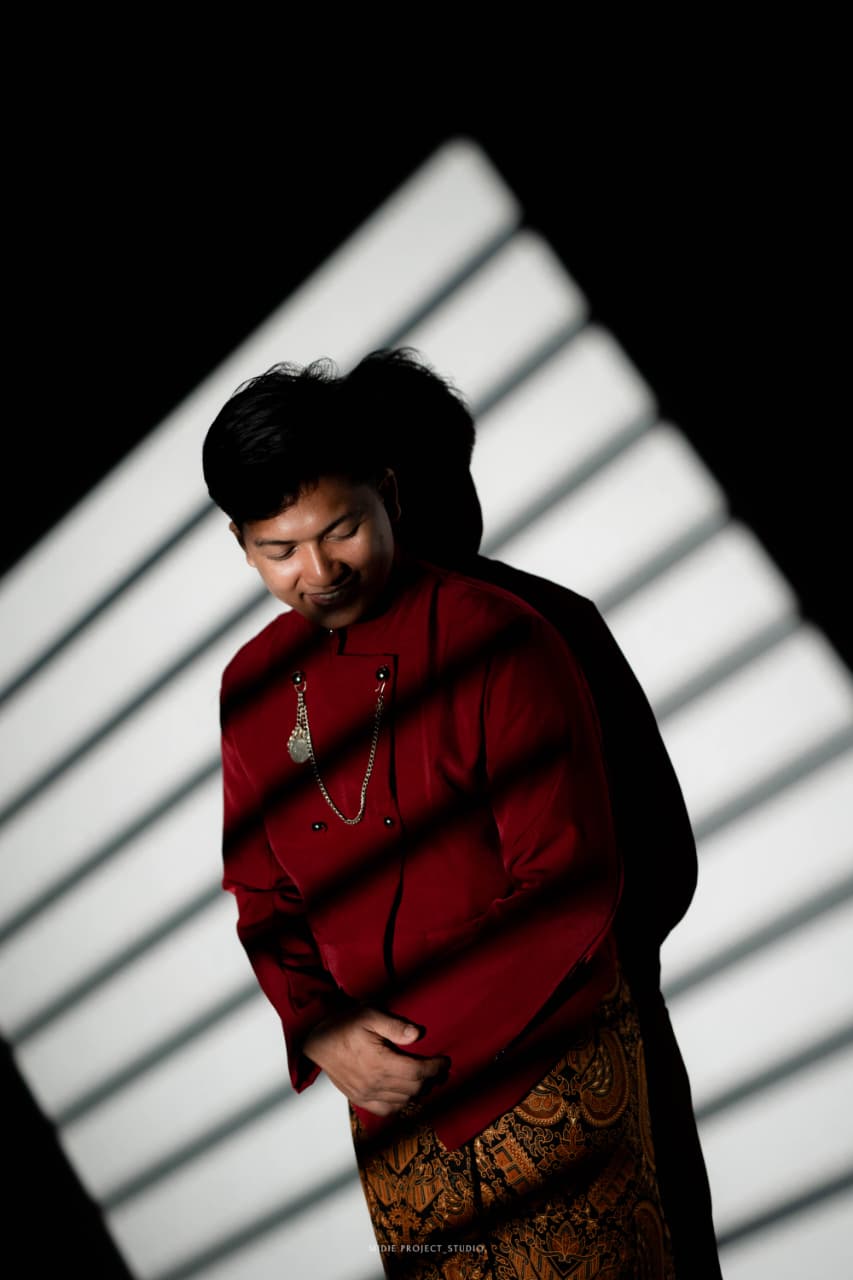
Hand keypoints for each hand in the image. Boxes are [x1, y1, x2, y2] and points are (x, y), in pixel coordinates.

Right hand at [303, 1006, 447, 1115]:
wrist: (316, 1041)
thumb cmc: (343, 1025)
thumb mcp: (369, 1016)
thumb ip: (394, 1025)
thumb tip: (417, 1034)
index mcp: (379, 1063)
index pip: (417, 1072)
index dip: (434, 1068)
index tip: (444, 1061)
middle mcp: (374, 1083)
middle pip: (413, 1088)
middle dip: (430, 1080)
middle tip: (439, 1070)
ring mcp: (366, 1094)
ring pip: (402, 1101)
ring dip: (418, 1092)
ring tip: (426, 1080)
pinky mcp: (359, 1098)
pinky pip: (386, 1110)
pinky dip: (400, 1104)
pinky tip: (406, 1094)